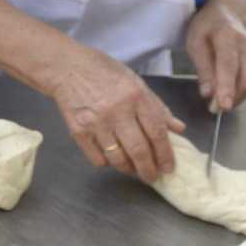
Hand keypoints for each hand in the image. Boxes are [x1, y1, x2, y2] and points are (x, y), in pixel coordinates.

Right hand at [48, 46, 185, 182]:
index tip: (169, 167)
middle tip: (152, 177)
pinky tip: (111, 158)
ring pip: (117, 158)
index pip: (156, 132)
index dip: (165, 154)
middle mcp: (117, 111)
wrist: (66, 68)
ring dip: (128, 169)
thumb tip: (178, 128)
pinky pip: (97, 157)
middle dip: (148, 169)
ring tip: (133, 170)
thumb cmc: (104, 72)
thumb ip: (157, 106)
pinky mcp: (78, 131)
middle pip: (138, 150)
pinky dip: (106, 163)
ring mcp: (96, 122)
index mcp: (136, 96)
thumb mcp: (135, 82)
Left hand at [185, 0, 245, 113]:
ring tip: (218, 103)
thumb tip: (207, 93)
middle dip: (232, 97)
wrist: (226, 12)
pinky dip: (240, 90)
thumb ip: (202, 68)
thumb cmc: (206, 27)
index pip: (229, 65)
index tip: (223, 105)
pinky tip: (228, 92)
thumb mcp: (195, 42)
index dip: (226, 87)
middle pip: (245, 77)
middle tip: (214, 109)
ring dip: (236, 96)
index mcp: (228, 36)